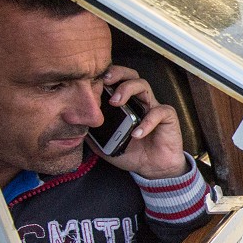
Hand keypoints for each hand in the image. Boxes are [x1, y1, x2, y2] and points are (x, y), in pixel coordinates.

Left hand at [100, 65, 188, 179]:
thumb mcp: (105, 145)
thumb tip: (74, 126)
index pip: (116, 82)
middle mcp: (139, 101)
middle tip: (105, 82)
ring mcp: (153, 107)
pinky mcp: (167, 117)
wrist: (153, 169)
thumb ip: (93, 134)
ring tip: (116, 103)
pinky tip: (137, 134)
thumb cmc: (132, 153)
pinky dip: (147, 121)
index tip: (90, 83)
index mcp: (125, 104)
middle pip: (131, 75)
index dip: (104, 78)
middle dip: (117, 73)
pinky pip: (158, 112)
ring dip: (127, 89)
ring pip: (143, 85)